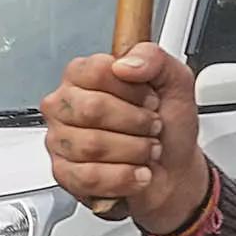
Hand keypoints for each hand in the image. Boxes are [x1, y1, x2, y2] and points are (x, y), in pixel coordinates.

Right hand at [42, 44, 211, 235]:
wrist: (175, 170)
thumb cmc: (169, 127)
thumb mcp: (175, 82)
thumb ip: (155, 58)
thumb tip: (125, 64)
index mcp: (85, 76)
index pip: (96, 70)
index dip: (133, 89)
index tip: (151, 99)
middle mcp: (66, 105)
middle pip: (92, 108)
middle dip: (137, 122)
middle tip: (152, 127)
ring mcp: (60, 140)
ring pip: (92, 145)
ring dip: (135, 151)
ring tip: (146, 149)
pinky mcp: (65, 173)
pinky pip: (90, 176)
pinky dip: (125, 176)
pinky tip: (137, 172)